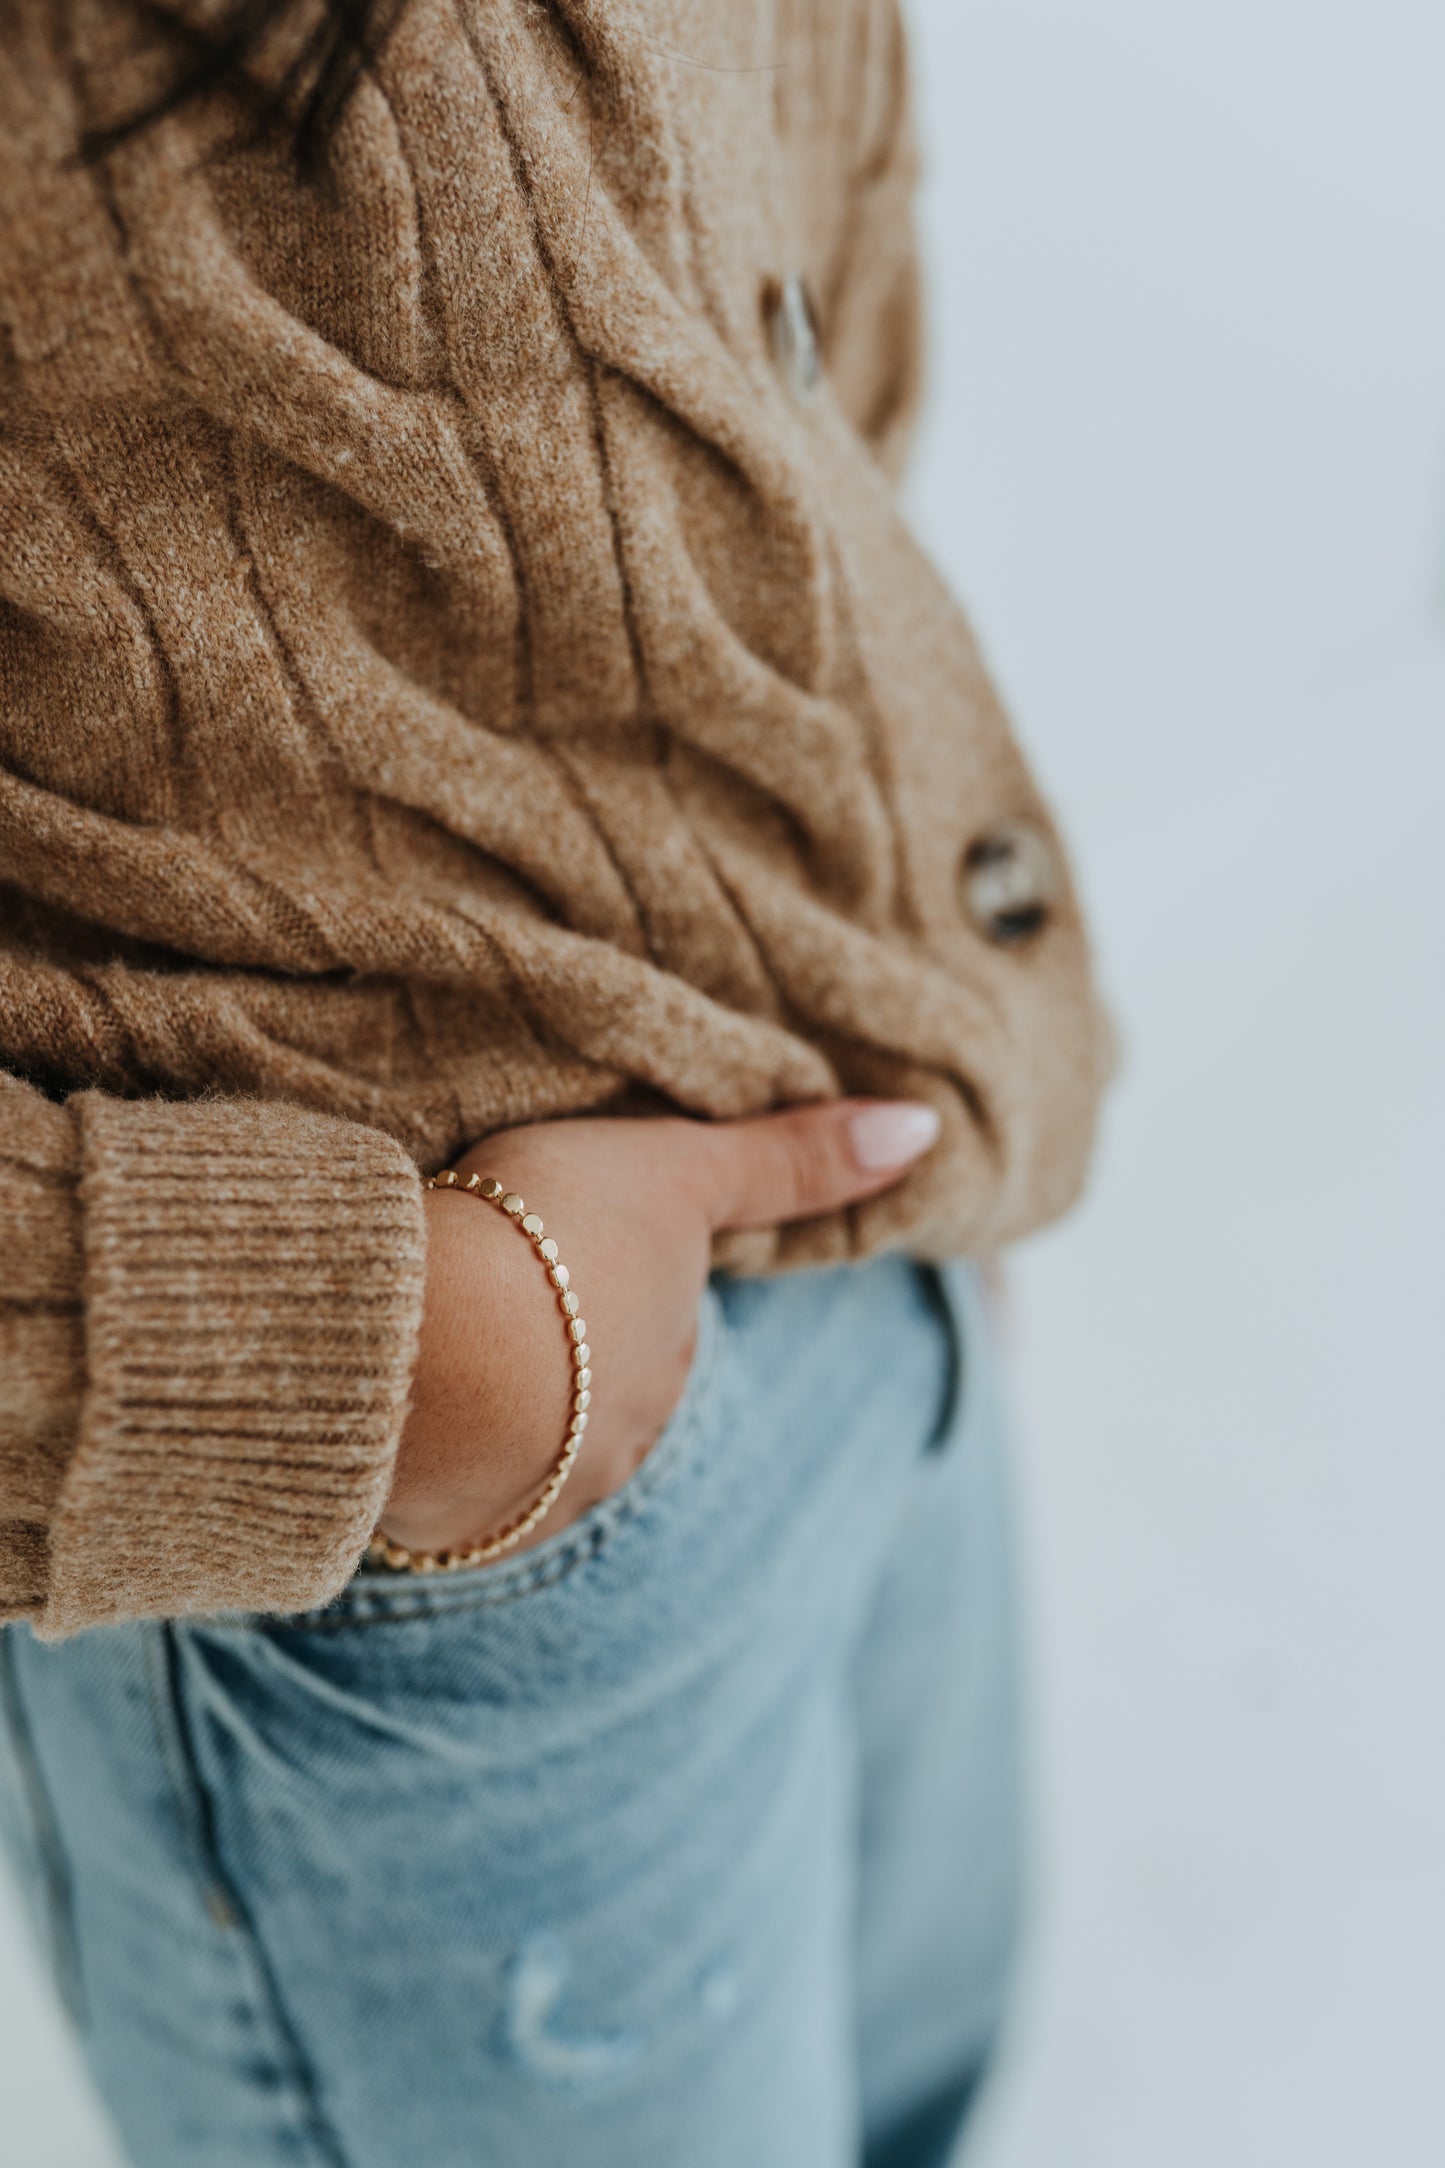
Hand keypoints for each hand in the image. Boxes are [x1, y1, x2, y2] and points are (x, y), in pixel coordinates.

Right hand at [380, 1100, 941, 1556]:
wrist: (425, 1349)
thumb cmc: (552, 1241)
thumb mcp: (679, 1169)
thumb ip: (793, 1159)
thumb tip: (925, 1129)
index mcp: (672, 1364)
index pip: (661, 1327)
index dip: (618, 1286)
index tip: (569, 1253)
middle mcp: (620, 1449)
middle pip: (598, 1396)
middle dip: (562, 1359)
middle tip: (501, 1292)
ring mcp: (532, 1498)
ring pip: (526, 1452)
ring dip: (495, 1411)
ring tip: (440, 1349)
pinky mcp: (446, 1529)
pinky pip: (452, 1494)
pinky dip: (435, 1451)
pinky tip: (405, 1408)